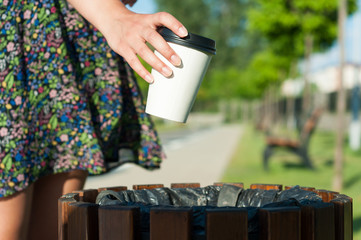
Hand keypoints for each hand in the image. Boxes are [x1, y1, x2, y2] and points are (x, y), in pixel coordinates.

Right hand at [68, 0, 187, 82]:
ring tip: (168, 73)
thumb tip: (180, 50)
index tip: (185, 34)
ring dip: (157, 64)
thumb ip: (160, 32)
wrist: (112, 20)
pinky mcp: (122, 48)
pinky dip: (142, 71)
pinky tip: (151, 79)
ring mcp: (130, 38)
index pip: (163, 17)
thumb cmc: (137, 25)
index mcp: (149, 20)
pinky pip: (133, 62)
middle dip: (166, 50)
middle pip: (154, 38)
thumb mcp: (147, 22)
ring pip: (144, 52)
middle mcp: (139, 27)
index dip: (174, 24)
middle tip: (178, 62)